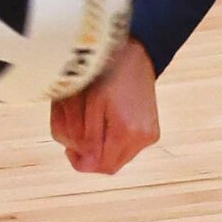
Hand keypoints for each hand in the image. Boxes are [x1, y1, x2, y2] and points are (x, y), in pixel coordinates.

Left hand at [49, 39, 158, 173]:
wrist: (136, 55)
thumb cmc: (108, 75)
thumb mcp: (91, 104)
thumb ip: (88, 138)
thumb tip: (87, 165)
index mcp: (128, 130)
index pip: (102, 166)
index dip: (82, 162)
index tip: (69, 150)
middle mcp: (143, 137)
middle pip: (111, 165)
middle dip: (91, 155)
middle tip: (78, 137)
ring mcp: (150, 135)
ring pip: (118, 157)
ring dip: (102, 148)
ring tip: (92, 126)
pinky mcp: (151, 131)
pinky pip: (128, 148)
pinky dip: (113, 141)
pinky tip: (107, 123)